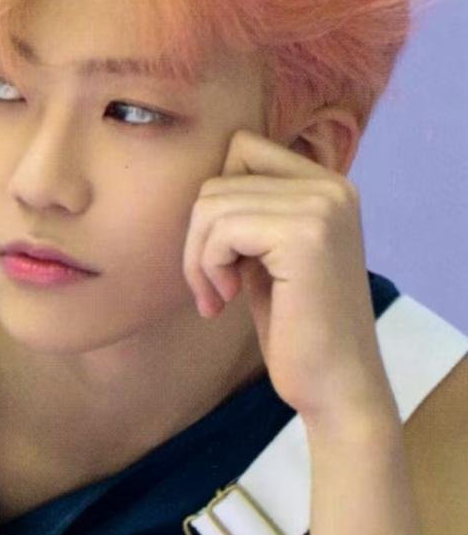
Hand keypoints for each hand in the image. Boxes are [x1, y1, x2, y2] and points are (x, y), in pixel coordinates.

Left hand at [183, 128, 398, 431]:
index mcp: (328, 185)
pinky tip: (226, 301)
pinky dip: (208, 266)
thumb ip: (252, 212)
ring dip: (199, 256)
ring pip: (212, 202)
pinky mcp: (305, 235)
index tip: (221, 254)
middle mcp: (332, 187)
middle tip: (211, 286)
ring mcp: (322, 207)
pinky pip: (221, 229)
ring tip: (217, 295)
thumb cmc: (297, 329)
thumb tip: (204, 183)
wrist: (336, 386)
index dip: (217, 202)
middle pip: (220, 177)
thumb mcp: (270, 255)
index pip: (242, 148)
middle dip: (199, 235)